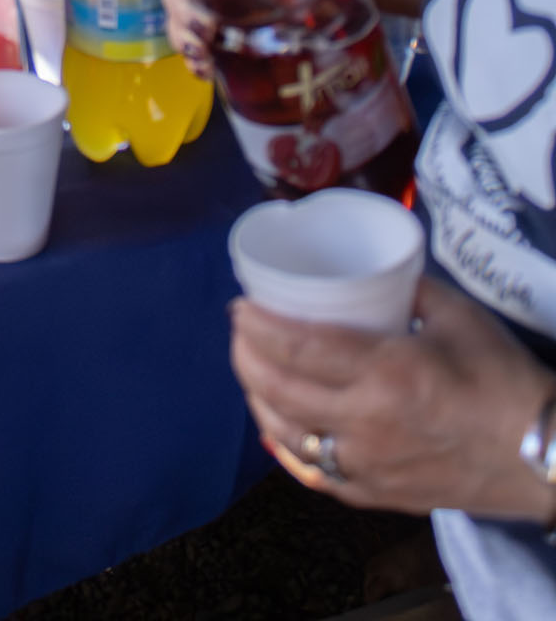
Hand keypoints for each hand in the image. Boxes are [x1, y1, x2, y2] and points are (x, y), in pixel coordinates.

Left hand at [231, 278, 555, 522]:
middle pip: (281, 389)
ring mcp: (368, 465)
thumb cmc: (502, 379)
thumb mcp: (456, 315)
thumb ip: (407, 289)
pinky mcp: (376, 494)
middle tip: (239, 330)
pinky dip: (286, 448)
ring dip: (259, 399)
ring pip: (288, 434)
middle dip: (247, 356)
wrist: (542, 455)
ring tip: (251, 369)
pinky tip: (275, 428)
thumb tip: (374, 272)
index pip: (300, 347)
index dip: (259, 326)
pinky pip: (314, 474)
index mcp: (386, 372)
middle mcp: (366, 422)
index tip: (240, 305)